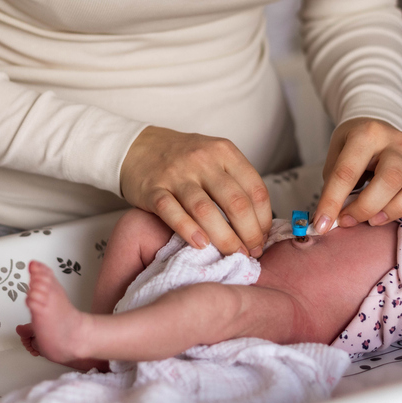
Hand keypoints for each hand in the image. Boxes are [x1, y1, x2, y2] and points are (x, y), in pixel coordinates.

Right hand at [119, 126, 271, 256]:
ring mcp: (176, 174)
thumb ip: (235, 182)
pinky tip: (201, 245)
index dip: (264, 219)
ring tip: (233, 254)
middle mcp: (203, 160)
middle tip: (252, 252)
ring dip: (224, 238)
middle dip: (249, 233)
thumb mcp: (214, 157)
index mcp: (224, 152)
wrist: (138, 147)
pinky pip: (172, 212)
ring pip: (206, 210)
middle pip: (235, 202)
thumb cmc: (183, 158)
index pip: (255, 189)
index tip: (264, 238)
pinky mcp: (153, 189)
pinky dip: (188, 231)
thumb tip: (259, 224)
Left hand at [312, 118, 401, 232]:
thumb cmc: (352, 146)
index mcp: (366, 134)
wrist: (374, 126)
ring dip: (397, 209)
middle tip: (348, 221)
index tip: (322, 224)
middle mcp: (396, 142)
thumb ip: (334, 185)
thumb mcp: (335, 157)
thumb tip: (328, 221)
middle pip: (390, 179)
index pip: (347, 172)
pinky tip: (400, 210)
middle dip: (366, 208)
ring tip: (375, 219)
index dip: (332, 202)